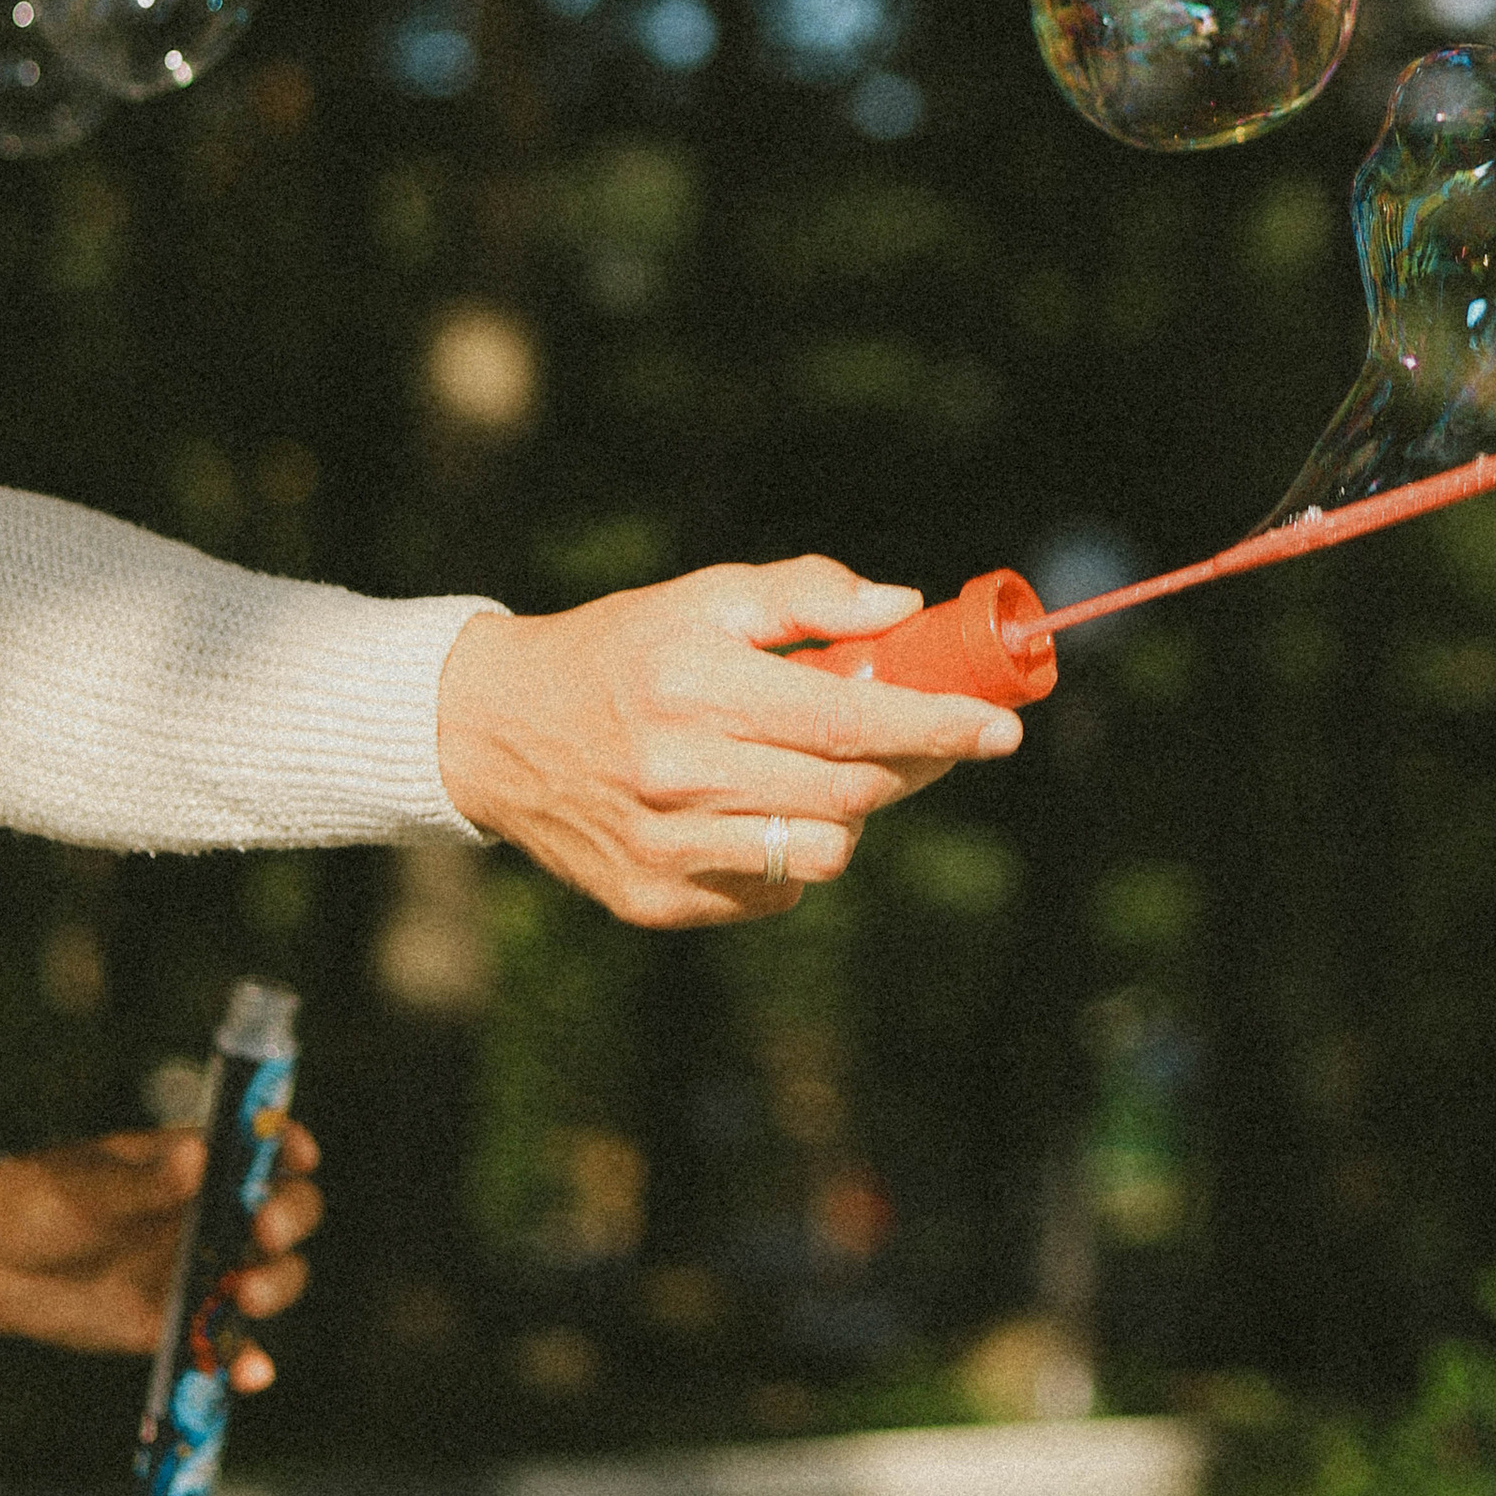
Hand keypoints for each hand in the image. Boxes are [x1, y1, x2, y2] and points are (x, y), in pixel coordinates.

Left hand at [0, 1121, 322, 1386]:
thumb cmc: (41, 1200)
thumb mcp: (87, 1187)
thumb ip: (143, 1184)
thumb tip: (196, 1157)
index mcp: (197, 1166)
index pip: (264, 1149)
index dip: (290, 1149)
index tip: (297, 1159)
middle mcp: (211, 1216)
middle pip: (284, 1214)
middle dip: (290, 1219)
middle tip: (264, 1232)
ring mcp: (199, 1273)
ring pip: (269, 1278)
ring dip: (275, 1286)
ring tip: (245, 1295)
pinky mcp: (176, 1325)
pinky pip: (224, 1345)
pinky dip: (244, 1362)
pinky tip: (250, 1375)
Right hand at [435, 556, 1023, 924]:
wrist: (495, 730)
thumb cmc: (619, 650)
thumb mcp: (703, 598)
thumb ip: (805, 594)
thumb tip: (903, 606)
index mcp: (699, 689)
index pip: (852, 720)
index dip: (938, 729)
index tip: (999, 730)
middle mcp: (683, 776)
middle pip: (852, 793)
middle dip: (914, 766)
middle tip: (932, 741)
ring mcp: (668, 849)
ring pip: (822, 853)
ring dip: (852, 814)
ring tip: (830, 772)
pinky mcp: (654, 901)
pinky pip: (772, 893)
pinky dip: (792, 855)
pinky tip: (765, 811)